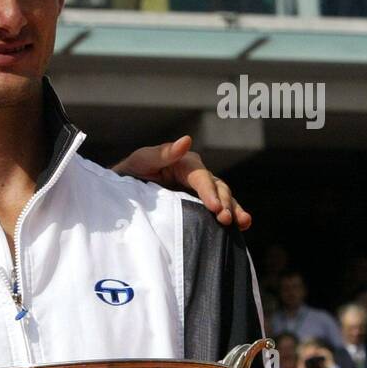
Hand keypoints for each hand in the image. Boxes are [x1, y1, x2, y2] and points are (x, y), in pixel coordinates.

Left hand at [111, 135, 251, 228]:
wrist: (123, 191)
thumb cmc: (131, 172)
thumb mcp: (142, 161)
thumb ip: (162, 153)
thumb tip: (187, 140)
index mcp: (186, 163)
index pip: (201, 178)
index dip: (209, 192)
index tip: (215, 208)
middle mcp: (198, 176)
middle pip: (218, 188)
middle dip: (225, 203)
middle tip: (226, 220)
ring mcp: (200, 192)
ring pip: (224, 199)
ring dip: (235, 210)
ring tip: (243, 223)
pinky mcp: (199, 205)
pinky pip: (218, 210)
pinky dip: (232, 216)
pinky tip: (242, 227)